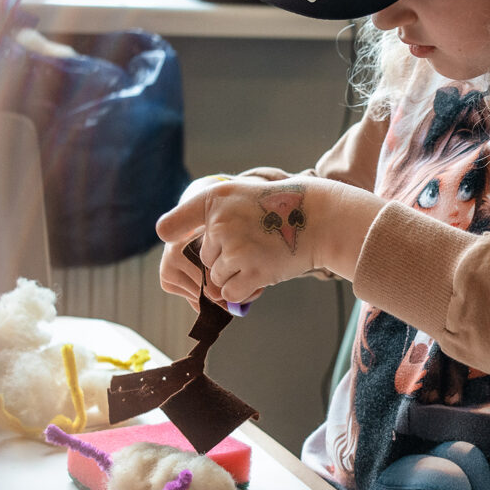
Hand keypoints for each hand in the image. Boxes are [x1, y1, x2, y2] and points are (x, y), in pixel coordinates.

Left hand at [156, 175, 316, 306]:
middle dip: (226, 260)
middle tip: (255, 246)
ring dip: (237, 277)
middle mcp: (220, 224)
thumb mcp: (240, 194)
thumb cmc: (280, 208)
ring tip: (262, 258)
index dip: (173, 235)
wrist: (317, 218)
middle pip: (206, 260)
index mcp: (213, 201)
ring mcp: (236, 249)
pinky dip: (244, 292)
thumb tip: (178, 241)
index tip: (172, 240)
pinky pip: (231, 294)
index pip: (171, 226)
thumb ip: (211, 214)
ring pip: (217, 279)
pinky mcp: (253, 271)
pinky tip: (262, 274)